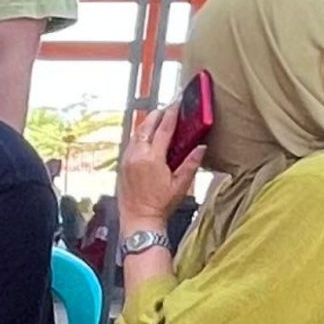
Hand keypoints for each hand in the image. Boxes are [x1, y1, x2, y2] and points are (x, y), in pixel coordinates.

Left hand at [118, 101, 201, 230]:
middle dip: (157, 114)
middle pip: (146, 126)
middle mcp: (137, 156)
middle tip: (167, 108)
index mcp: (152, 158)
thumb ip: (191, 163)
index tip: (177, 102)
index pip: (164, 128)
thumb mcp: (181, 185)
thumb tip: (201, 147)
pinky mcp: (122, 167)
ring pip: (136, 134)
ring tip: (157, 119)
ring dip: (146, 124)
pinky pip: (130, 144)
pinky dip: (139, 136)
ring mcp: (127, 160)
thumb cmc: (160, 206)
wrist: (139, 221)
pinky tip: (145, 137)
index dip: (172, 112)